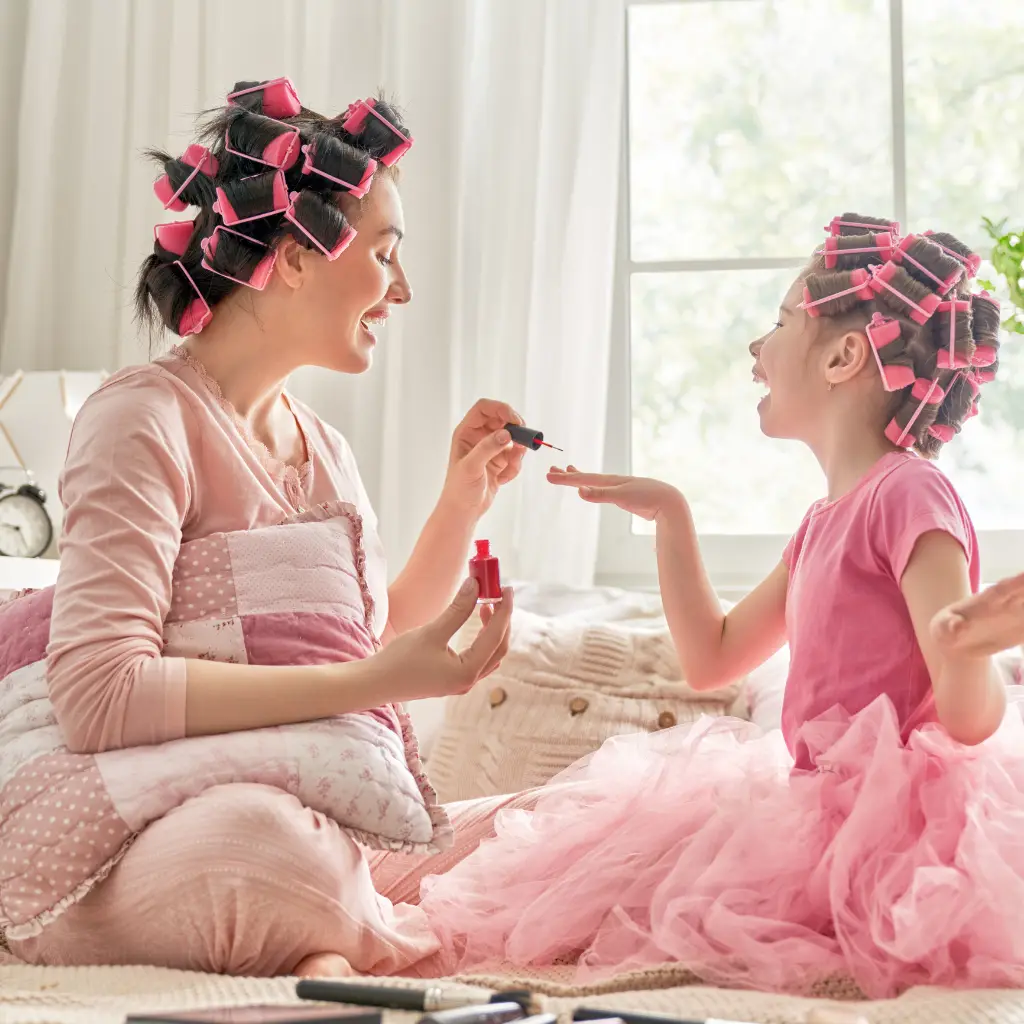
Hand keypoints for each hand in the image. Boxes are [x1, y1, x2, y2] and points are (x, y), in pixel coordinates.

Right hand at [368, 578, 513, 701]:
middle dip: (501, 619)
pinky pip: (479, 658)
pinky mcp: (453, 679)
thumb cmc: (400, 660)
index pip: (496, 636)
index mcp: (467, 672)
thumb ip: (458, 610)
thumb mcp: (432, 632)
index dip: (504, 610)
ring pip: (490, 654)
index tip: (506, 588)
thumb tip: (475, 585)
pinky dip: (483, 639)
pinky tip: (475, 624)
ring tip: (486, 605)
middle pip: (498, 647)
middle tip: (497, 594)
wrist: (375, 683)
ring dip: (493, 629)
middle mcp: (469, 681)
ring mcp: (462, 682)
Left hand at [440, 400, 526, 517]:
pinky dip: (515, 466)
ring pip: (512, 438)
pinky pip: (515, 455)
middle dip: (515, 430)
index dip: (501, 409)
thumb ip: (488, 448)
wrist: (464, 511)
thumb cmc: (459, 489)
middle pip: (503, 419)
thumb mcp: (472, 467)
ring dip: (517, 452)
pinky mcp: (499, 461)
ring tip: (510, 468)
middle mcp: (478, 437)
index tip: (515, 420)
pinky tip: (503, 479)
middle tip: (524, 441)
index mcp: (466, 432)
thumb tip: (507, 434)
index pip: (484, 408)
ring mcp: (490, 448)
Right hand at [547, 465, 684, 521]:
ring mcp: (616, 487)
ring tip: (570, 471)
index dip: (564, 479)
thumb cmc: (646, 497)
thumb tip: (579, 491)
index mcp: (608, 481)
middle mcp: (610, 482)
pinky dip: (593, 486)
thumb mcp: (621, 496)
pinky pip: (602, 489)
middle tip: (551, 471)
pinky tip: (594, 488)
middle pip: (584, 477)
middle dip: (568, 475)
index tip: (549, 476)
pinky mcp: (622, 495)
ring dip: (580, 477)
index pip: (581, 479)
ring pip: (593, 481)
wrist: (667, 500)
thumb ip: (599, 495)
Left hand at [931, 572, 1023, 657]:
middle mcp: (1006, 602)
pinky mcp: (1022, 626)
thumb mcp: (942, 629)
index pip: (1005, 588)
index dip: (1018, 581)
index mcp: (986, 600)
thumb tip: (956, 627)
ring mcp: (1017, 613)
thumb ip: (949, 627)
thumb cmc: (945, 630)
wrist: (957, 643)